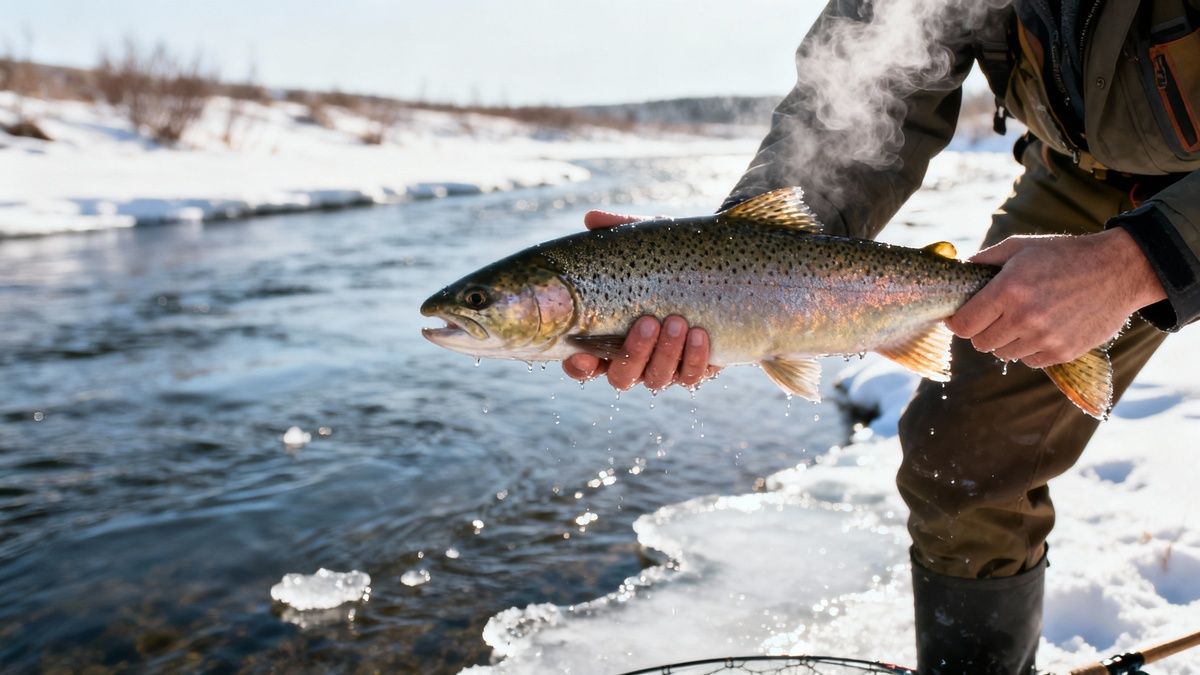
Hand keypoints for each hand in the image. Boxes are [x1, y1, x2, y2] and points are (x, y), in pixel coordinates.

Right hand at [562, 210, 719, 390]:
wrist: (724, 269)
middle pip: (621, 377)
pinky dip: (695, 358)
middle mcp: (634, 359)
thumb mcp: (648, 243)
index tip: (584, 354)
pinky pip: (692, 376)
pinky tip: (700, 334)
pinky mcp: (695, 369)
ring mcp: (665, 367)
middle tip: (648, 321)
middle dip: (634, 354)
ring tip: (678, 321)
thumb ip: (619, 231)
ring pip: (656, 379)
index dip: (579, 366)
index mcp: (609, 336)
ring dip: (666, 353)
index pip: (584, 364)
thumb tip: (591, 218)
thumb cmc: (671, 258)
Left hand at [946, 229, 1165, 367]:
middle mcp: (1025, 318)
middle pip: (980, 343)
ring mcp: (1045, 338)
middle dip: (982, 330)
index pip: (963, 326)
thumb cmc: (1064, 255)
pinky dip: (1030, 349)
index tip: (962, 317)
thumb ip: (984, 260)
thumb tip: (958, 273)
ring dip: (1007, 340)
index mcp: (1008, 291)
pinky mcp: (1063, 352)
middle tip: (994, 316)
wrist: (1118, 270)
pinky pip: (1029, 361)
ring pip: (1004, 354)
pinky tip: (1042, 328)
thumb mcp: (1020, 247)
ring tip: (1023, 318)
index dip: (957, 322)